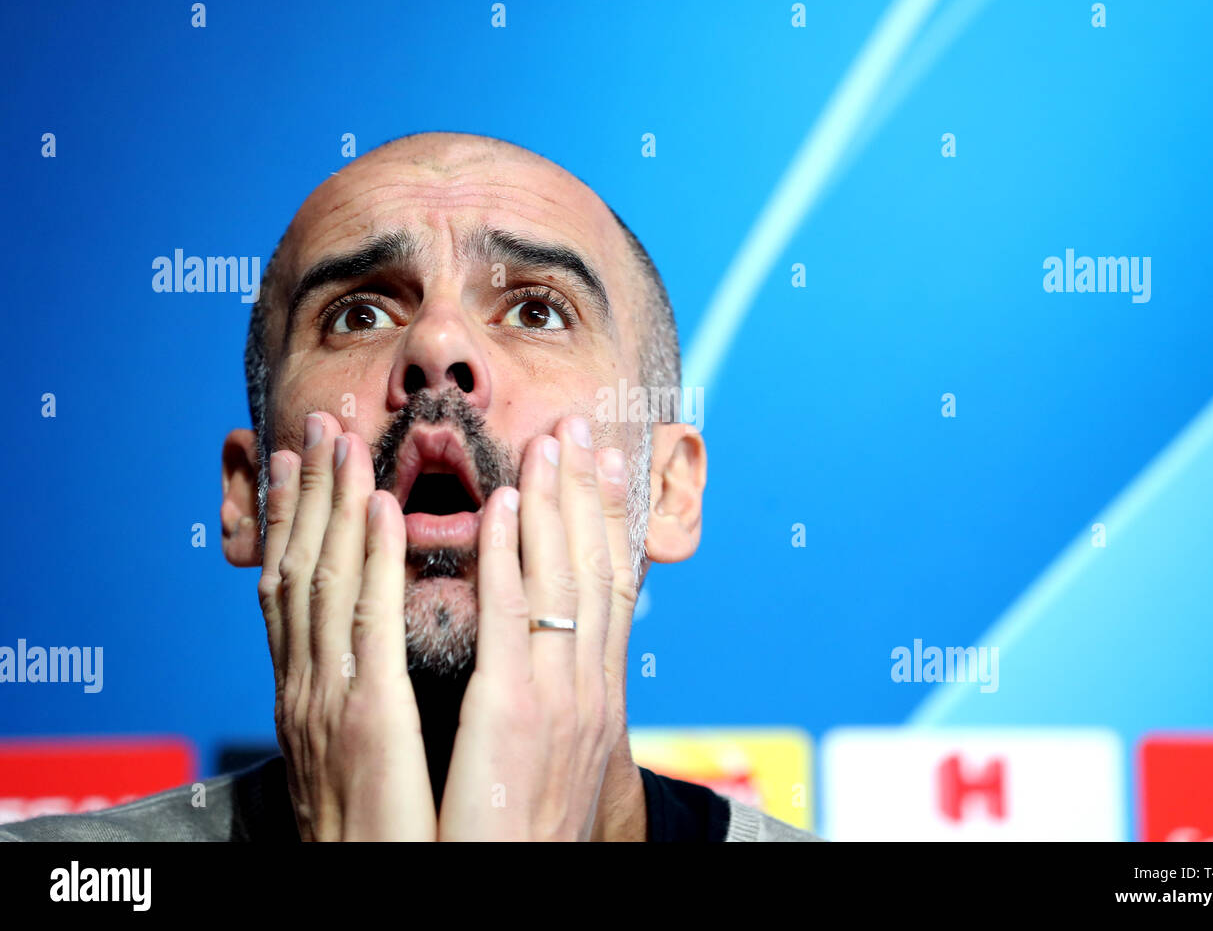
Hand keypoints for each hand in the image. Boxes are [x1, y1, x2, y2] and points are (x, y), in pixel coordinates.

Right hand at [257, 411, 435, 840]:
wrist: (374, 892)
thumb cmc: (380, 831)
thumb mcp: (359, 751)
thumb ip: (361, 694)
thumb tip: (372, 651)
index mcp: (310, 695)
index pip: (295, 590)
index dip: (295, 522)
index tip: (302, 463)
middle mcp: (309, 688)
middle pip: (302, 571)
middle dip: (309, 495)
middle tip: (320, 425)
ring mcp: (331, 700)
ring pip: (326, 580)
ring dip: (333, 503)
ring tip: (342, 440)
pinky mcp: (366, 721)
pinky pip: (369, 626)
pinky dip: (371, 561)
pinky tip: (380, 508)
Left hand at [437, 416, 637, 839]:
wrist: (523, 890)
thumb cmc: (527, 837)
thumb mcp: (556, 760)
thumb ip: (554, 705)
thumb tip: (550, 668)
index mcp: (597, 701)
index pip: (612, 593)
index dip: (610, 524)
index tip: (608, 467)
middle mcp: (589, 689)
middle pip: (595, 572)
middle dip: (589, 494)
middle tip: (583, 428)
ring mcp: (557, 697)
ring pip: (562, 579)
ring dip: (554, 502)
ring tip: (551, 441)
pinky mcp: (512, 711)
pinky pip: (511, 616)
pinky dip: (508, 554)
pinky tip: (500, 506)